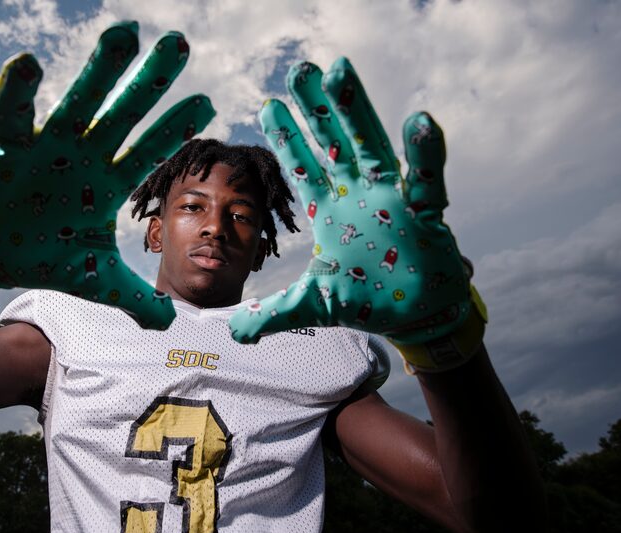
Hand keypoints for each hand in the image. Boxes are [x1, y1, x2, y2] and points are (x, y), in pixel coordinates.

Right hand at [0, 22, 214, 329]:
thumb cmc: (45, 256)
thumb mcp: (94, 281)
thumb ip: (132, 298)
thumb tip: (170, 325)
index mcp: (106, 184)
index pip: (147, 152)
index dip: (173, 131)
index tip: (205, 106)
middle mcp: (83, 158)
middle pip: (123, 114)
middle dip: (149, 82)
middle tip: (178, 45)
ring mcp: (47, 149)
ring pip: (77, 103)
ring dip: (99, 71)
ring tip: (124, 32)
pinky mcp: (6, 151)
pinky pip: (12, 117)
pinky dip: (17, 94)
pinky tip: (28, 63)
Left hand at [229, 58, 482, 364]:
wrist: (413, 317)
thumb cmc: (366, 301)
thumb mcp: (314, 304)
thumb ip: (274, 313)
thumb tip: (235, 333)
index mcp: (331, 210)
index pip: (303, 167)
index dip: (287, 138)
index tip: (268, 105)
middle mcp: (358, 195)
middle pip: (335, 142)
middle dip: (317, 109)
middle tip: (299, 72)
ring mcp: (392, 198)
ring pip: (373, 145)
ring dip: (357, 110)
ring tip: (341, 72)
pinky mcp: (425, 213)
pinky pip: (426, 178)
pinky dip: (424, 153)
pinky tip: (418, 122)